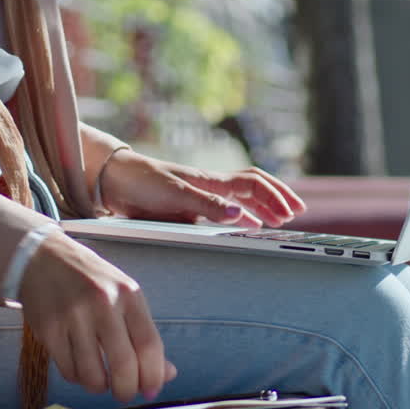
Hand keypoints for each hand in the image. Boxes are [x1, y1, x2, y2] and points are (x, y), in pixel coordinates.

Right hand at [17, 231, 177, 402]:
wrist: (43, 259)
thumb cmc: (89, 279)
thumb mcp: (124, 296)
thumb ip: (144, 334)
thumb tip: (167, 373)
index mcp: (128, 294)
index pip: (150, 346)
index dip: (154, 376)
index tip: (151, 389)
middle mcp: (102, 303)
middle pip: (124, 365)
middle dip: (127, 390)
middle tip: (125, 392)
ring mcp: (74, 317)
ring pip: (93, 375)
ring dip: (100, 386)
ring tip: (100, 379)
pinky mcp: (49, 330)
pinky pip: (69, 371)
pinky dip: (78, 377)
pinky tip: (80, 365)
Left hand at [100, 149, 306, 227]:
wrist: (114, 181)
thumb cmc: (142, 181)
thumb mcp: (174, 194)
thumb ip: (206, 205)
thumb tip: (239, 215)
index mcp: (210, 181)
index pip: (253, 184)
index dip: (275, 196)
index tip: (291, 212)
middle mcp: (210, 188)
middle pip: (253, 188)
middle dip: (276, 198)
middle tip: (295, 214)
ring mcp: (200, 198)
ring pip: (240, 200)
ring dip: (261, 208)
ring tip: (278, 221)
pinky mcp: (188, 209)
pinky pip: (222, 211)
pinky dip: (240, 217)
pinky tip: (245, 227)